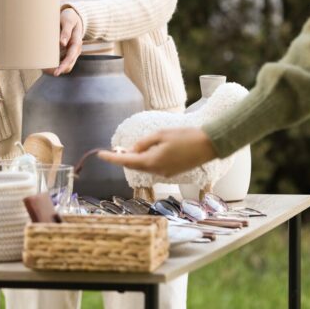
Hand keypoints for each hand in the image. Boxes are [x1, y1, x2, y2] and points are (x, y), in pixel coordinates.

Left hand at [44, 8, 83, 75]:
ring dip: (55, 68)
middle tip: (44, 70)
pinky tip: (45, 63)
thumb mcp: (68, 21)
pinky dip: (54, 64)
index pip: (70, 58)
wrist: (73, 16)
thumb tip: (62, 43)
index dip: (63, 66)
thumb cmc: (70, 17)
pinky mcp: (66, 52)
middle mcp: (75, 50)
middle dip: (57, 70)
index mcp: (77, 43)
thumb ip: (66, 31)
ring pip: (65, 66)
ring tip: (43, 68)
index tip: (55, 73)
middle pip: (68, 66)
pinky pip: (61, 61)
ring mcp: (71, 52)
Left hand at [98, 127, 217, 177]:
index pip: (126, 161)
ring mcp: (165, 173)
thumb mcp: (161, 134)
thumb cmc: (186, 136)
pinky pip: (155, 167)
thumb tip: (132, 150)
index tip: (100, 154)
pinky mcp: (172, 172)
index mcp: (152, 161)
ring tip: (133, 148)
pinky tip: (150, 151)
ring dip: (137, 159)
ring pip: (145, 167)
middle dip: (124, 158)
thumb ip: (144, 143)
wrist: (209, 145)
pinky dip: (148, 160)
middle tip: (115, 149)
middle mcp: (157, 171)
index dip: (112, 158)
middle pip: (135, 166)